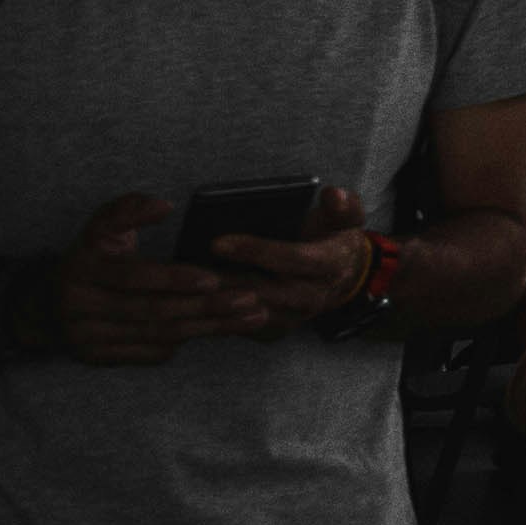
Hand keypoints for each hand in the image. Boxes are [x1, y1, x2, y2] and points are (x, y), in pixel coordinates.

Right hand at [42, 194, 274, 361]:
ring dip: (208, 327)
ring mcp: (84, 337)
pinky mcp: (95, 357)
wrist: (50, 302)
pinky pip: (149, 353)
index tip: (213, 278)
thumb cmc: (94, 255)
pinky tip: (219, 331)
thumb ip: (130, 209)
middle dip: (204, 306)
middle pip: (151, 310)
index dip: (173, 278)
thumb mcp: (103, 226)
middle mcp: (78, 306)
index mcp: (81, 267)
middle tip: (248, 298)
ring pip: (156, 335)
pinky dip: (185, 342)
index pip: (133, 276)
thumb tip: (163, 205)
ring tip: (249, 316)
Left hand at [200, 184, 384, 327]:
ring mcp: (291, 318)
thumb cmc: (334, 241)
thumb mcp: (347, 220)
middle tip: (184, 270)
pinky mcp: (272, 331)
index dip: (255, 251)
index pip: (291, 259)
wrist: (344, 281)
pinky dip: (212, 316)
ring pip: (244, 313)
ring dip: (212, 302)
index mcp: (330, 265)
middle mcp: (311, 297)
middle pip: (261, 291)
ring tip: (178, 286)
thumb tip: (333, 193)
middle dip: (222, 281)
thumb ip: (343, 206)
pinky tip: (185, 302)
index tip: (218, 242)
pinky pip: (237, 327)